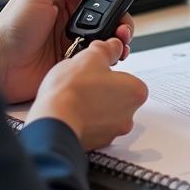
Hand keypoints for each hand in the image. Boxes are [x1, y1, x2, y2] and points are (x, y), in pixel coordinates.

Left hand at [0, 0, 133, 103]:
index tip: (124, 1)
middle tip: (122, 29)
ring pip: (106, 40)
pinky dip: (105, 59)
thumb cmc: (11, 27)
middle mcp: (71, 23)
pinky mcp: (72, 65)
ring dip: (117, 41)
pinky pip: (96, 61)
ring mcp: (72, 44)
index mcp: (64, 2)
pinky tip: (105, 57)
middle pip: (108, 19)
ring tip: (117, 44)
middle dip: (121, 22)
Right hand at [28, 39, 148, 149]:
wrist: (53, 120)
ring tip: (74, 97)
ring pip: (104, 114)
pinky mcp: (95, 144)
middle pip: (117, 97)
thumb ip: (107, 49)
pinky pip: (91, 128)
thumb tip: (113, 46)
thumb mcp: (92, 56)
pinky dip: (82, 120)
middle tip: (84, 83)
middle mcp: (128, 116)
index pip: (128, 79)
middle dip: (102, 90)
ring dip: (91, 106)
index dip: (110, 72)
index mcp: (136, 93)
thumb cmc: (73, 90)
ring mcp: (111, 133)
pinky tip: (69, 111)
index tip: (97, 71)